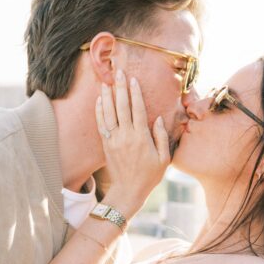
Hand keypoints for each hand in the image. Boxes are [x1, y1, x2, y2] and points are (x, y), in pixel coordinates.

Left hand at [96, 69, 169, 217]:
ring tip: (105, 82)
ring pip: (109, 113)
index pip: (138, 110)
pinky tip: (99, 100)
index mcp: (141, 138)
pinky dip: (99, 111)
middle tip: (118, 72)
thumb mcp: (163, 158)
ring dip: (107, 96)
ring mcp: (114, 140)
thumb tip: (158, 119)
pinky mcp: (106, 145)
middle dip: (120, 88)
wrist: (128, 191)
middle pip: (122, 107)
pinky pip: (101, 124)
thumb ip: (161, 137)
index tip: (133, 79)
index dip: (135, 93)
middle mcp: (126, 136)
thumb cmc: (149, 175)